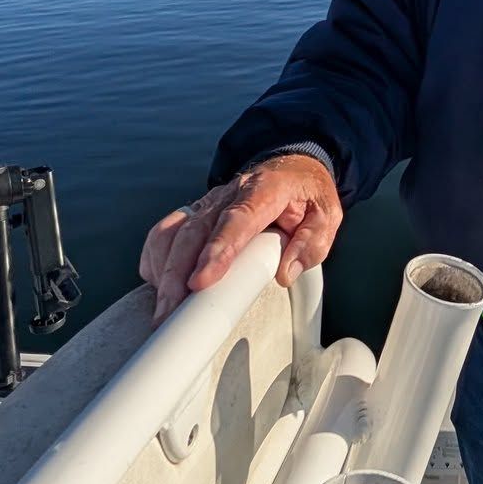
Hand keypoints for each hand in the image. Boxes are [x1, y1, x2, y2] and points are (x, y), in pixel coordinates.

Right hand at [139, 154, 343, 323]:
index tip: (201, 281)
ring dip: (163, 271)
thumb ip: (311, 244)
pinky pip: (165, 232)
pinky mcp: (194, 213)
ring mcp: (208, 202)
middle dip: (178, 274)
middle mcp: (229, 193)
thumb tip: (285, 273)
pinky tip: (158, 285)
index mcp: (265, 190)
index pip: (237, 219)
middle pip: (196, 231)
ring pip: (174, 232)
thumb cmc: (307, 199)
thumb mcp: (326, 218)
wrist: (292, 170)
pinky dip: (156, 259)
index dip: (217, 250)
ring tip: (162, 310)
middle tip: (171, 313)